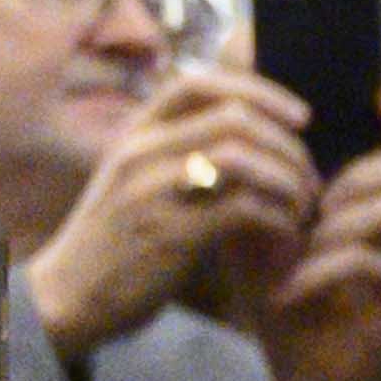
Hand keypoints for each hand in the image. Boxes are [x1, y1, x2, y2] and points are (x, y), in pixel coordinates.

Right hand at [27, 62, 316, 352]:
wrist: (69, 295)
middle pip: (235, 118)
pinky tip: (286, 238)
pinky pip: (245, 208)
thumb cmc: (118, 241)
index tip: (300, 117)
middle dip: (288, 148)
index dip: (260, 92)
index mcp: (136, 134)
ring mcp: (153, 190)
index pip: (200, 84)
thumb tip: (251, 140)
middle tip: (311, 183)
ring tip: (303, 211)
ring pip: (243, 159)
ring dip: (289, 184)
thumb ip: (184, 154)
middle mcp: (141, 151)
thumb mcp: (141, 182)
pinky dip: (279, 222)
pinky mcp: (171, 233)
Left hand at [260, 122, 380, 380]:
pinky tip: (291, 289)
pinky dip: (319, 271)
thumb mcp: (260, 226)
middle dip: (362, 170)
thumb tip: (236, 114)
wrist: (303, 368)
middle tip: (319, 197)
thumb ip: (260, 177)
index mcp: (369, 194)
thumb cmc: (282, 292)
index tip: (375, 101)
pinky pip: (368, 259)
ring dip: (330, 227)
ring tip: (292, 251)